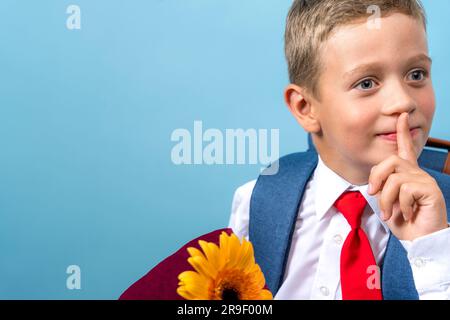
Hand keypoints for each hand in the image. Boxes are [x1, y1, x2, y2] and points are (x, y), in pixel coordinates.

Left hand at [368, 113, 447, 240]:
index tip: (401, 115)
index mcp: (407, 174)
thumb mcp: (386, 201)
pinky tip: (408, 213)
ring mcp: (425, 180)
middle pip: (390, 161)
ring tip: (391, 212)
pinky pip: (404, 189)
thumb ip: (381, 186)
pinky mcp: (430, 189)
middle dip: (376, 178)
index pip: (405, 149)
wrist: (418, 239)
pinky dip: (400, 205)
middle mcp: (417, 173)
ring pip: (393, 178)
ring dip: (386, 199)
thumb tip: (372, 182)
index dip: (402, 132)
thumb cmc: (403, 221)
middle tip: (373, 195)